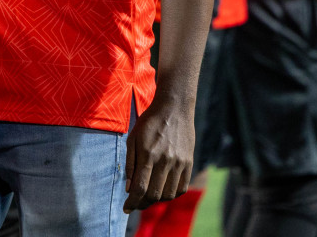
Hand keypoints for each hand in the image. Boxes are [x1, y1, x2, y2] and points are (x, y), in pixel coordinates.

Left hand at [124, 94, 194, 211]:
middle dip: (142, 204)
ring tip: (148, 197)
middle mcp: (165, 160)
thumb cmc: (149, 122)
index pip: (140, 187)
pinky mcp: (189, 163)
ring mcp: (179, 163)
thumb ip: (130, 164)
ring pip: (169, 194)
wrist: (174, 108)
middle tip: (136, 204)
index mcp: (148, 154)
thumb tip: (129, 188)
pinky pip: (181, 188)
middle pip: (154, 194)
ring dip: (156, 200)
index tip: (126, 208)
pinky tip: (163, 191)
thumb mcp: (133, 138)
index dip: (132, 202)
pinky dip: (171, 194)